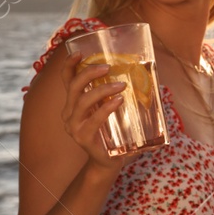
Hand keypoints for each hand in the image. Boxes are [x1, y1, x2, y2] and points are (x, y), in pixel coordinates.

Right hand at [61, 54, 132, 173]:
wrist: (109, 162)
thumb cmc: (114, 133)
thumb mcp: (112, 111)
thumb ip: (119, 95)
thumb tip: (145, 73)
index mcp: (74, 104)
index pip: (67, 80)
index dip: (70, 65)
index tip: (78, 52)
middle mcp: (69, 113)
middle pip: (74, 87)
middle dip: (88, 73)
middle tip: (108, 67)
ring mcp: (74, 126)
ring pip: (83, 101)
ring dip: (102, 90)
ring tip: (122, 85)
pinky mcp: (83, 138)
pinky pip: (94, 119)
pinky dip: (106, 108)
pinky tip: (118, 101)